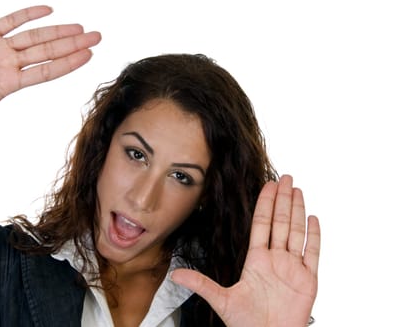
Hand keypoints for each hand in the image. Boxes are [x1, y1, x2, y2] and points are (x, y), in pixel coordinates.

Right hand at [0, 5, 100, 160]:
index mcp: (11, 82)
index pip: (46, 71)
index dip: (67, 63)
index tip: (89, 56)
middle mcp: (11, 63)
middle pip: (47, 51)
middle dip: (72, 44)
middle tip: (97, 37)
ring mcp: (1, 48)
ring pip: (33, 36)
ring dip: (56, 30)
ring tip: (80, 27)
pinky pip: (10, 20)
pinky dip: (28, 14)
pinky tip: (48, 9)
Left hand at [172, 175, 319, 326]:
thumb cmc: (247, 323)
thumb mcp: (221, 300)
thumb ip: (201, 284)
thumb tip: (175, 274)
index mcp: (256, 261)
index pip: (261, 224)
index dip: (264, 204)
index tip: (267, 185)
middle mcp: (275, 259)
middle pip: (280, 222)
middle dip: (282, 199)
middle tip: (285, 177)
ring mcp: (292, 268)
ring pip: (296, 232)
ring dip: (297, 210)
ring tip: (298, 190)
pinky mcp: (307, 280)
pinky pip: (312, 253)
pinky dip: (314, 236)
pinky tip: (313, 218)